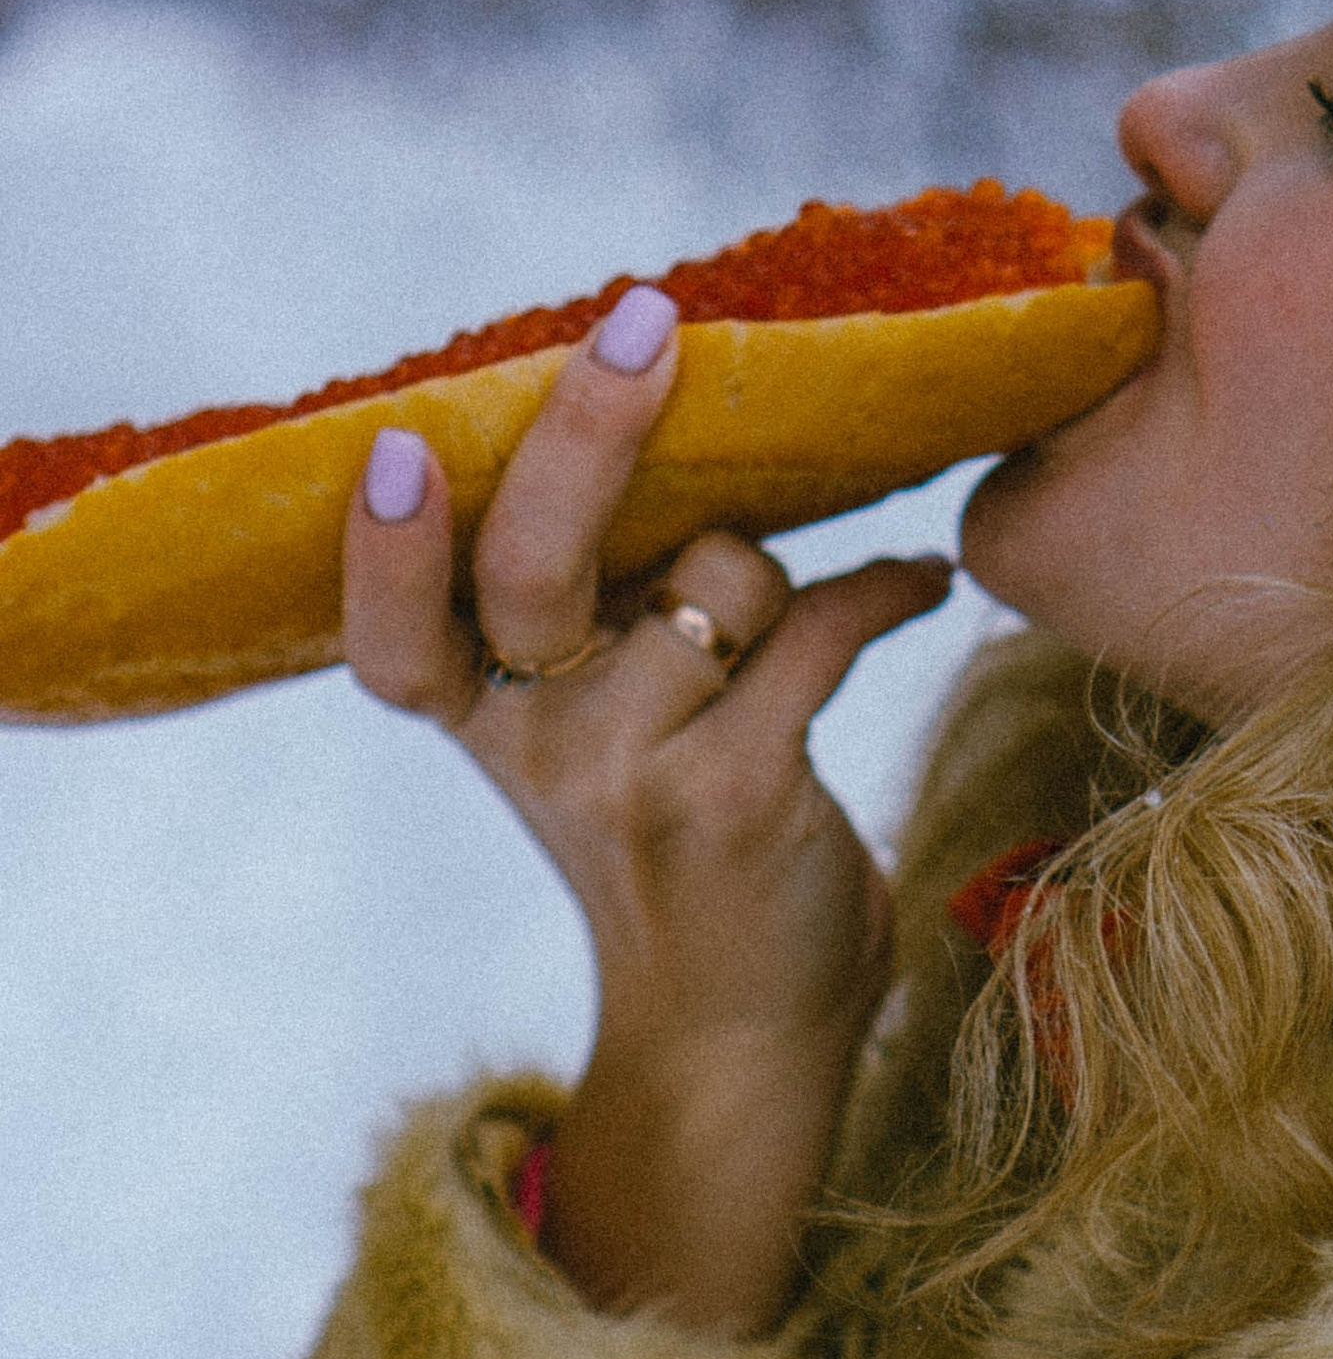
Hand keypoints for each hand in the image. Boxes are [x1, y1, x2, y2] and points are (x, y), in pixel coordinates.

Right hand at [341, 283, 950, 1334]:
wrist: (744, 1034)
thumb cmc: (684, 852)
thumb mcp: (605, 743)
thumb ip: (604, 623)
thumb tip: (658, 434)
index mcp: (490, 723)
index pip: (396, 637)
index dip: (383, 549)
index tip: (395, 446)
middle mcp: (543, 746)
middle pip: (536, 561)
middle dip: (589, 429)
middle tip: (648, 323)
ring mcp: (635, 773)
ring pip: (718, 570)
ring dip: (778, 567)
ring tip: (813, 606)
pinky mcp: (741, 793)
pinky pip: (820, 625)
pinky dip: (885, 586)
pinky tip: (922, 583)